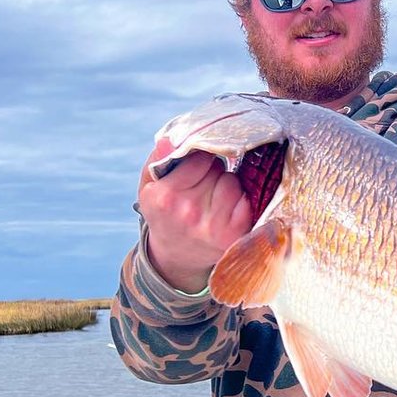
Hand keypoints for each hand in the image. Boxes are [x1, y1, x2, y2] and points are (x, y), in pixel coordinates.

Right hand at [137, 148, 253, 292]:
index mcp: (165, 198)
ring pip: (233, 182)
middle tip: (203, 187)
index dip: (198, 160)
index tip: (194, 169)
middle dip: (212, 172)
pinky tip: (227, 210)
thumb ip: (157, 160)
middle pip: (217, 168)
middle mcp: (189, 213)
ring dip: (227, 185)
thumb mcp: (149, 188)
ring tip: (213, 198)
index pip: (197, 158)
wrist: (177, 256)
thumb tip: (170, 140)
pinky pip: (246, 199)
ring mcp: (214, 226)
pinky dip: (240, 200)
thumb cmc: (165, 214)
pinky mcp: (235, 235)